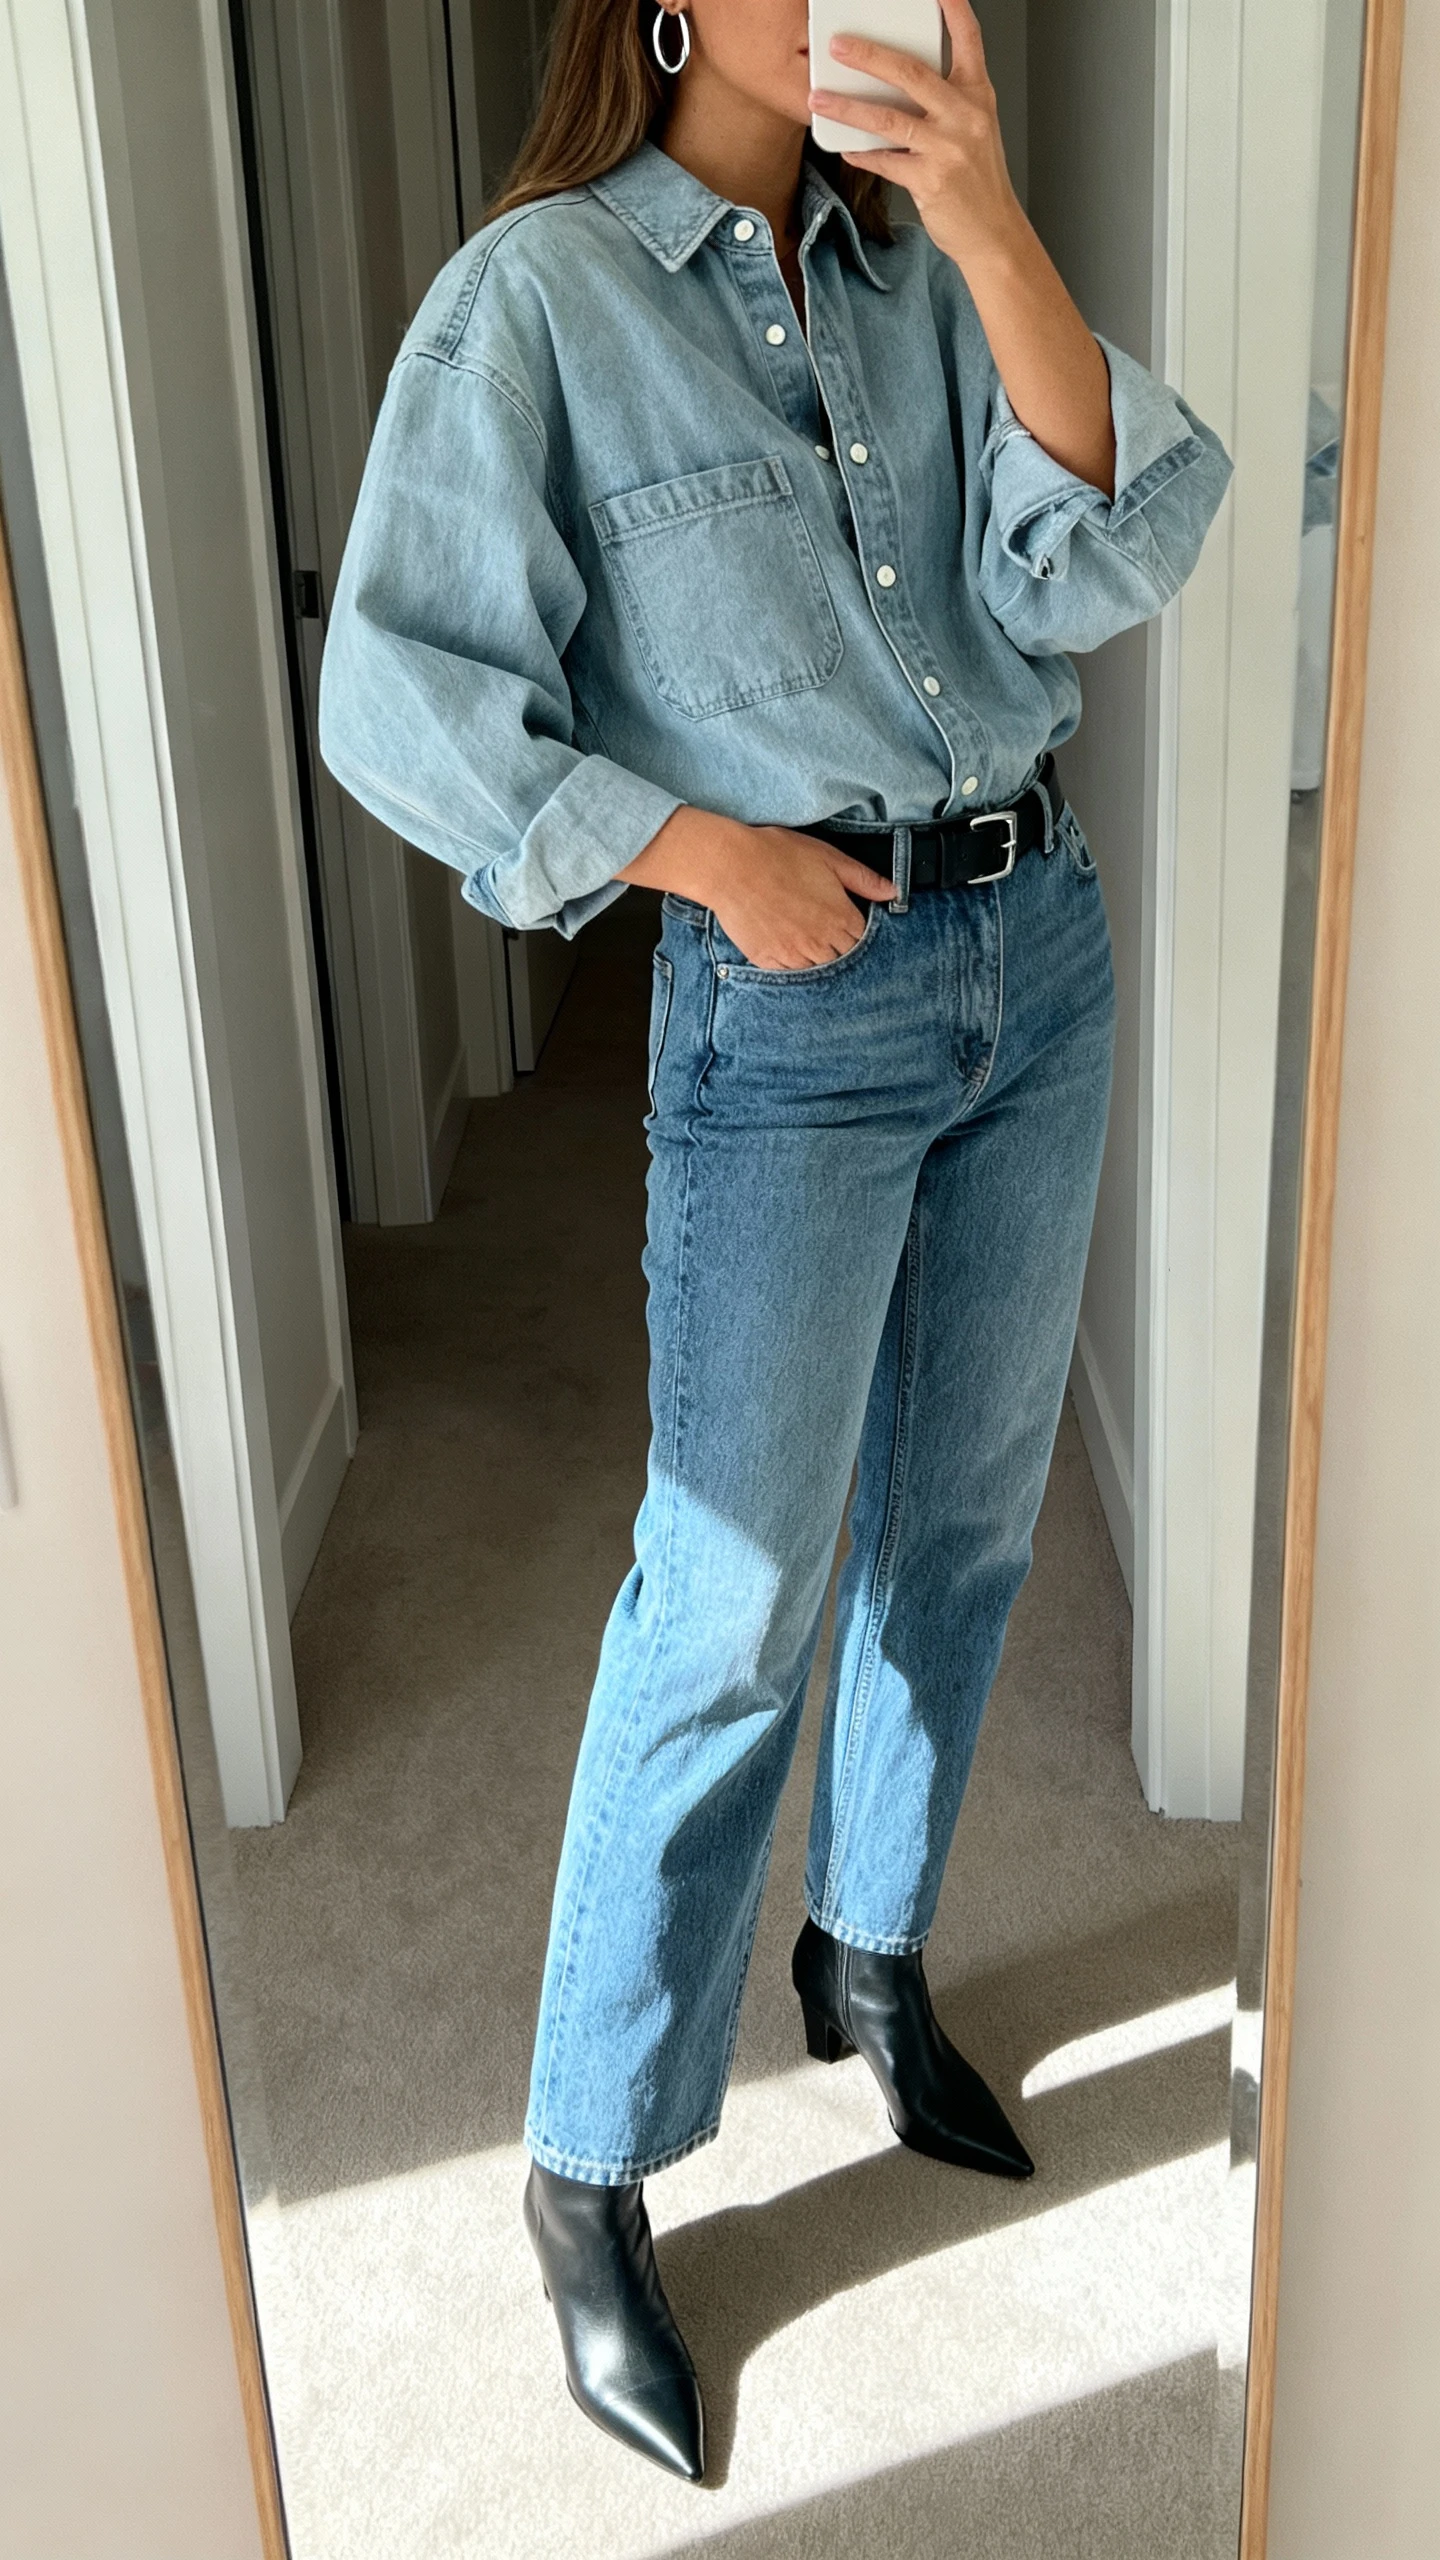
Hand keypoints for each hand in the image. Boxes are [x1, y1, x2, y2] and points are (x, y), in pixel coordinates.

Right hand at [618, 806, 894, 970]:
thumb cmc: (779, 855)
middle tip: (827, 932)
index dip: (859, 934)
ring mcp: (793, 955)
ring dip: (817, 959)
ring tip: (806, 939)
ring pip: (818, 971)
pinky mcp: (767, 960)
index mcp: (841, 918)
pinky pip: (789, 974)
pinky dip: (792, 964)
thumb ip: (863, 879)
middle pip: (842, 959)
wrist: (731, 866)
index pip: (864, 941)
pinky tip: (787, 946)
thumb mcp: (829, 858)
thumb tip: (892, 893)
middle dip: (840, 949)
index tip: (850, 926)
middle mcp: (821, 943)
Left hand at [809, 0, 1022, 273]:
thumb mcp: (973, 128)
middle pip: (911, 72)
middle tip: (839, 46)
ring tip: (820, 98)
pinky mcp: (931, 180)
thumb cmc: (978, 180)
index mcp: (977, 94)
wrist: (993, 232)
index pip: (968, 38)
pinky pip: (885, 161)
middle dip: (870, 55)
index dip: (952, 9)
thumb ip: (945, 100)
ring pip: (888, 118)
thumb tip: (896, 83)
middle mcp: (965, 115)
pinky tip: (844, 145)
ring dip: (848, 107)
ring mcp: (948, 147)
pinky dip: (861, 152)